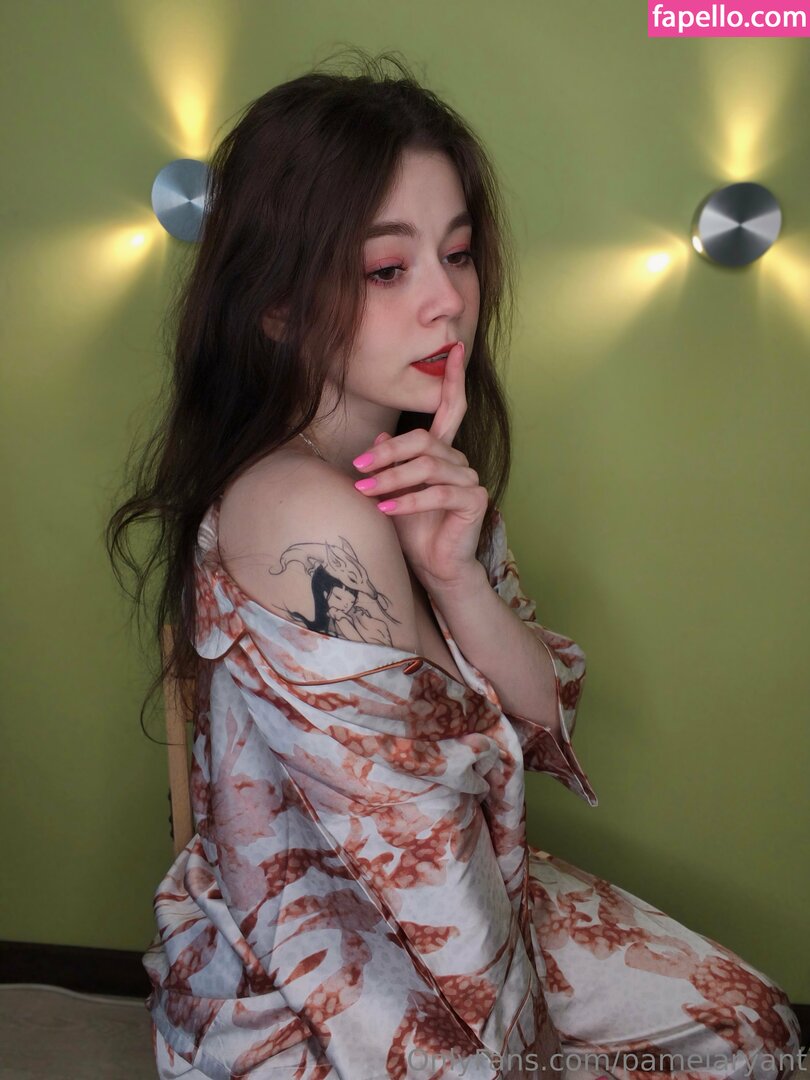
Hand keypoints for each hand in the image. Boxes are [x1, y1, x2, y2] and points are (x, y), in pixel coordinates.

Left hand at [351, 341, 488, 591]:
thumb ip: (389, 464)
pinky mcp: (474, 500)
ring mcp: (470, 479)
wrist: (434, 565)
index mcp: (443, 452)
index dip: (454, 378)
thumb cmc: (413, 529)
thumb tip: (376, 442)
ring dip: (390, 480)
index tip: (456, 347)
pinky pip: (436, 494)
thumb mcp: (392, 491)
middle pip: (424, 441)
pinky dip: (407, 502)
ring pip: (426, 467)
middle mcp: (459, 461)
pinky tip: (384, 510)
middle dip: (388, 454)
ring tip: (364, 493)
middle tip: (357, 469)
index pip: (452, 408)